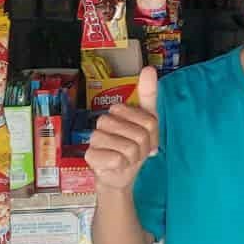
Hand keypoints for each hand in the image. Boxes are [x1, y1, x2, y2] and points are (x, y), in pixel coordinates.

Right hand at [86, 66, 158, 192]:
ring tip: (126, 159)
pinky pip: (117, 160)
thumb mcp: (147, 122)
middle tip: (135, 152)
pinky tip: (116, 165)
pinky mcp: (90, 155)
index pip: (149, 122)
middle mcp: (104, 121)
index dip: (153, 136)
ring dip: (133, 159)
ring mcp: (95, 138)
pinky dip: (122, 166)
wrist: (120, 174)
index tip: (147, 140)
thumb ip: (148, 94)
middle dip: (143, 148)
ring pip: (129, 148)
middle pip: (140, 134)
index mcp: (118, 110)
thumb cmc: (133, 148)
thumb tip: (149, 68)